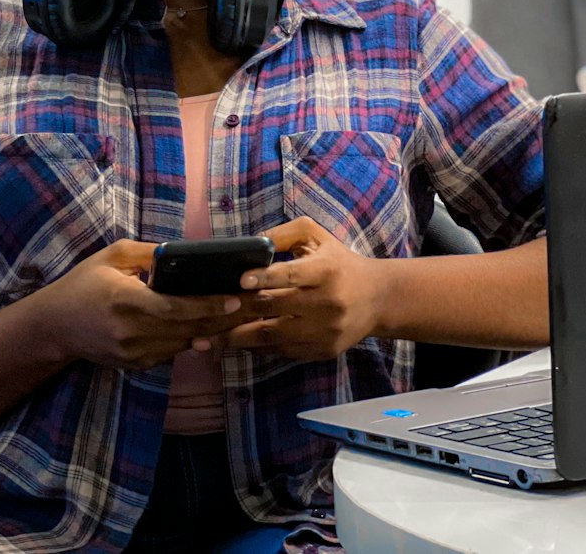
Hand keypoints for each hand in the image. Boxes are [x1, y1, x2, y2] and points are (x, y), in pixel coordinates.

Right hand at [37, 239, 258, 370]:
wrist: (55, 326)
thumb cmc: (84, 283)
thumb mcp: (113, 256)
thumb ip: (149, 254)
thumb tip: (184, 254)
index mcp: (125, 301)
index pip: (174, 308)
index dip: (207, 305)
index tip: (234, 298)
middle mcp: (130, 332)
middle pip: (186, 328)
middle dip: (220, 318)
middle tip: (250, 306)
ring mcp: (132, 354)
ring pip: (182, 344)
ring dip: (211, 331)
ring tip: (239, 316)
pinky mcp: (134, 366)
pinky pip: (170, 352)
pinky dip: (190, 340)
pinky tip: (210, 328)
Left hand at [217, 217, 384, 360]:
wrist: (378, 298)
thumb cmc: (339, 261)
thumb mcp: (316, 236)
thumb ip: (283, 234)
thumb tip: (250, 243)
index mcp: (325, 270)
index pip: (291, 275)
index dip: (264, 278)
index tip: (240, 281)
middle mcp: (327, 303)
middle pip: (276, 309)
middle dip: (240, 311)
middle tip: (208, 314)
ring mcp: (325, 331)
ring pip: (275, 337)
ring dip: (240, 338)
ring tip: (211, 339)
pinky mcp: (324, 351)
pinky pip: (285, 352)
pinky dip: (260, 348)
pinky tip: (237, 344)